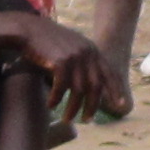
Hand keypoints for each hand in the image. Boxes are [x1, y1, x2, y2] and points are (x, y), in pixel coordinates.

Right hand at [14, 13, 130, 123]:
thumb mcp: (72, 47)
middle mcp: (87, 53)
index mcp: (92, 49)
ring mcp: (74, 57)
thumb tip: (90, 85)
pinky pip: (61, 87)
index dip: (115, 90)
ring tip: (67, 119)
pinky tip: (50, 105)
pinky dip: (56, 99)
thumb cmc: (47, 41)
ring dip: (73, 108)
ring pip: (79, 90)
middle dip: (92, 106)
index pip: (109, 73)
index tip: (120, 105)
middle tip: (87, 120)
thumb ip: (83, 62)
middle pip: (95, 86)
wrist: (28, 29)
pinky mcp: (60, 61)